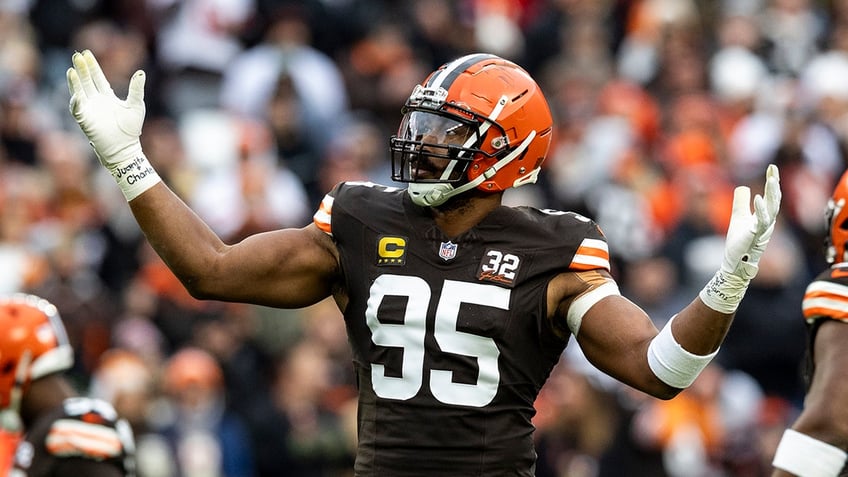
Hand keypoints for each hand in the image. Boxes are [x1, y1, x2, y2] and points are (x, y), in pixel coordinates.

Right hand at [67, 49, 145, 164]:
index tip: (86, 53)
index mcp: (108, 97)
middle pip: (87, 81)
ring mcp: (90, 110)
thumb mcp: (136, 105)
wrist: (126, 147)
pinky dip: (76, 102)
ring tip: (72, 70)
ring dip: (75, 82)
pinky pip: (77, 109)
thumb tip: (141, 72)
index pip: (98, 78)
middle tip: (77, 55)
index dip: (92, 66)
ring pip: (79, 92)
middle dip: (82, 69)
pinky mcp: (85, 120)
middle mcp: (96, 101)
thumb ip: (136, 89)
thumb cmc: (132, 129)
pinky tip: (76, 94)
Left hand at [720, 164, 780, 279]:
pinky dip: (761, 210)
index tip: (772, 167)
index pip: (772, 196)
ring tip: (772, 180)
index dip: (772, 182)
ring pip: (773, 209)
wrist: (735, 261)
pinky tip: (758, 198)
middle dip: (775, 184)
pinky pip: (761, 221)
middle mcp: (768, 222)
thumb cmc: (739, 241)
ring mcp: (763, 229)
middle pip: (775, 200)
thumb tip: (743, 187)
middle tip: (774, 169)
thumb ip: (741, 202)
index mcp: (765, 216)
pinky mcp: (755, 235)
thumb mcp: (739, 216)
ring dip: (772, 194)